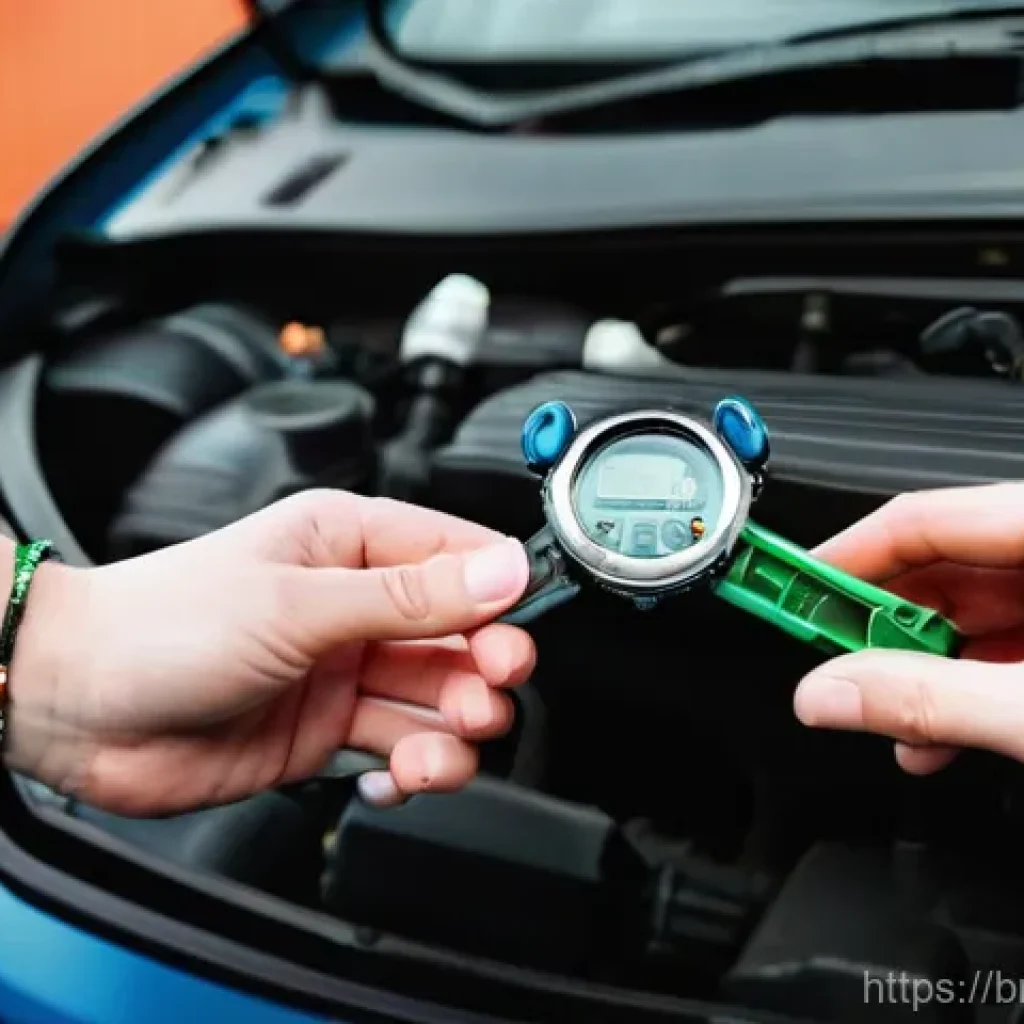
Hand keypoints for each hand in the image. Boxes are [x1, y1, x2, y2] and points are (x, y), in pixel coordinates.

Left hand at [4, 491, 533, 815]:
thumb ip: (409, 598)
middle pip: (458, 633)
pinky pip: (398, 745)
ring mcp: (342, 669)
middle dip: (482, 668)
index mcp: (350, 541)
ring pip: (434, 697)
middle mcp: (354, 603)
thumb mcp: (299, 603)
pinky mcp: (326, 729)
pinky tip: (397, 774)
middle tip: (486, 692)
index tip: (522, 629)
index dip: (500, 592)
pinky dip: (413, 766)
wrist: (75, 707)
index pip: (456, 555)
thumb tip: (502, 573)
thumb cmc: (165, 625)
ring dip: (452, 728)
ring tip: (441, 748)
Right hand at [793, 483, 1023, 773]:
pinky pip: (1010, 647)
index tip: (793, 592)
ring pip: (977, 615)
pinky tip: (945, 736)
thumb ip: (930, 698)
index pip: (925, 518)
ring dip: (926, 673)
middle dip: (884, 631)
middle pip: (945, 570)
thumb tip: (829, 692)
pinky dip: (972, 690)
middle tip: (836, 667)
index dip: (849, 556)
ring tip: (893, 720)